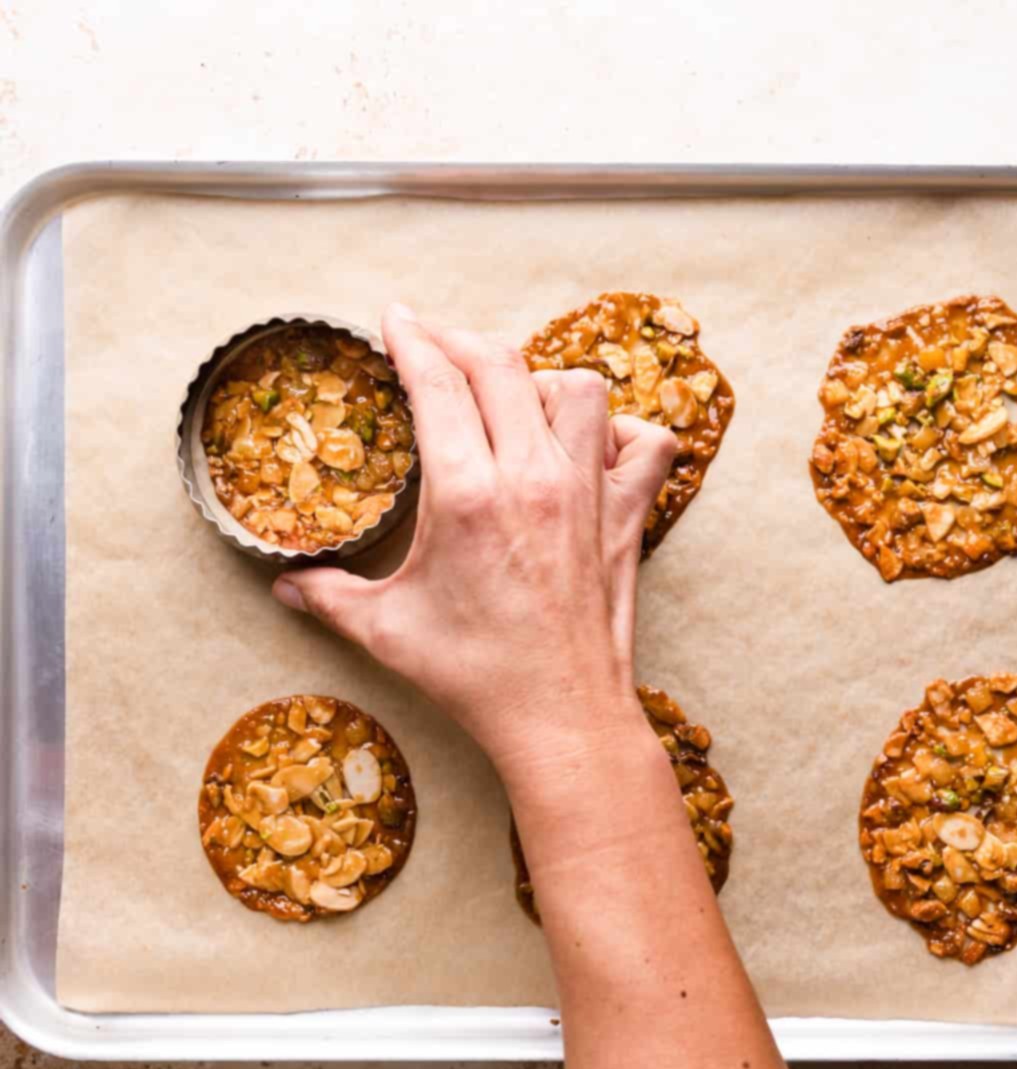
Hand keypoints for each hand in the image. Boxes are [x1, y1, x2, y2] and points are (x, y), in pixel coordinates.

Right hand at [272, 303, 676, 766]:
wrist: (561, 716)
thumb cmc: (476, 676)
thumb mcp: (386, 630)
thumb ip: (328, 594)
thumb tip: (283, 584)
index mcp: (468, 494)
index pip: (439, 383)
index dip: (412, 338)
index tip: (395, 318)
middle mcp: (533, 478)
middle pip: (501, 365)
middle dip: (459, 339)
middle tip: (433, 343)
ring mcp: (589, 492)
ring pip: (579, 387)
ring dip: (540, 380)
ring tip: (512, 400)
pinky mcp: (627, 516)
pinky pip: (648, 443)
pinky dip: (623, 431)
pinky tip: (592, 446)